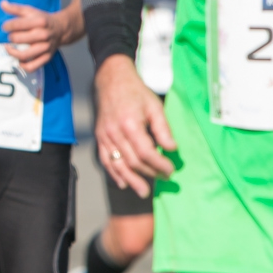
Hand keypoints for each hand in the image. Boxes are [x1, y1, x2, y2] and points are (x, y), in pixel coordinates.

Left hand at [1, 0, 67, 71]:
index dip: (6, 26)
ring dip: (12, 52)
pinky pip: (33, 67)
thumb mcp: (31, 11)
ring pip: (24, 55)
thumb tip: (2, 3)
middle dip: (10, 38)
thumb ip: (15, 8)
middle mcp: (43, 35)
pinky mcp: (47, 57)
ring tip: (9, 48)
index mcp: (39, 21)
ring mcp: (46, 47)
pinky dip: (23, 66)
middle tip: (10, 37)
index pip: (17, 24)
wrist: (61, 29)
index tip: (5, 27)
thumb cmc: (42, 20)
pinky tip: (19, 60)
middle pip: (18, 39)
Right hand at [93, 54, 176, 196]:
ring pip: (118, 164)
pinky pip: (104, 159)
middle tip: (164, 179)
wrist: (111, 80)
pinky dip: (113, 173)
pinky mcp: (99, 137)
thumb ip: (163, 129)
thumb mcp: (155, 106)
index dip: (160, 165)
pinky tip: (122, 182)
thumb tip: (172, 149)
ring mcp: (105, 136)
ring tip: (143, 192)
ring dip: (131, 180)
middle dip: (150, 173)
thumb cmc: (136, 92)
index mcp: (130, 124)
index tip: (171, 170)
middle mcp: (115, 133)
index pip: (146, 152)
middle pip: (133, 161)